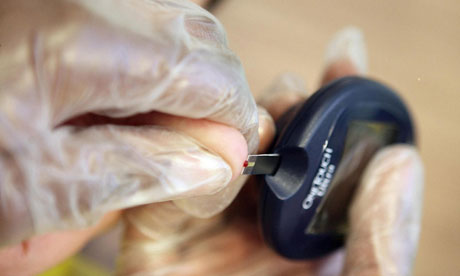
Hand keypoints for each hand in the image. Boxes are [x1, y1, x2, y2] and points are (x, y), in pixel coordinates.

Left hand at [0, 0, 257, 273]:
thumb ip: (144, 170)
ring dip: (180, 85)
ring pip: (170, 27)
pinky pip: (133, 26)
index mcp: (84, 39)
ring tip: (152, 134)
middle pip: (199, 36)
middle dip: (214, 99)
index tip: (234, 158)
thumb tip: (215, 164)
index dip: (236, 121)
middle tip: (197, 149)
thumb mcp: (38, 188)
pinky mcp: (61, 3)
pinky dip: (146, 70)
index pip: (211, 73)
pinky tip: (120, 107)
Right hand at [117, 27, 423, 275]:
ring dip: (231, 124)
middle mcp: (259, 218)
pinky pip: (163, 186)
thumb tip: (403, 162)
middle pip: (268, 136)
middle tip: (293, 92)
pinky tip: (212, 152)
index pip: (325, 147)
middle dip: (282, 103)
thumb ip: (381, 243)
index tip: (347, 54)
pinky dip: (183, 159)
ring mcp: (206, 225)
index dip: (338, 97)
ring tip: (258, 121)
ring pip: (213, 148)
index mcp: (309, 228)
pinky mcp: (155, 240)